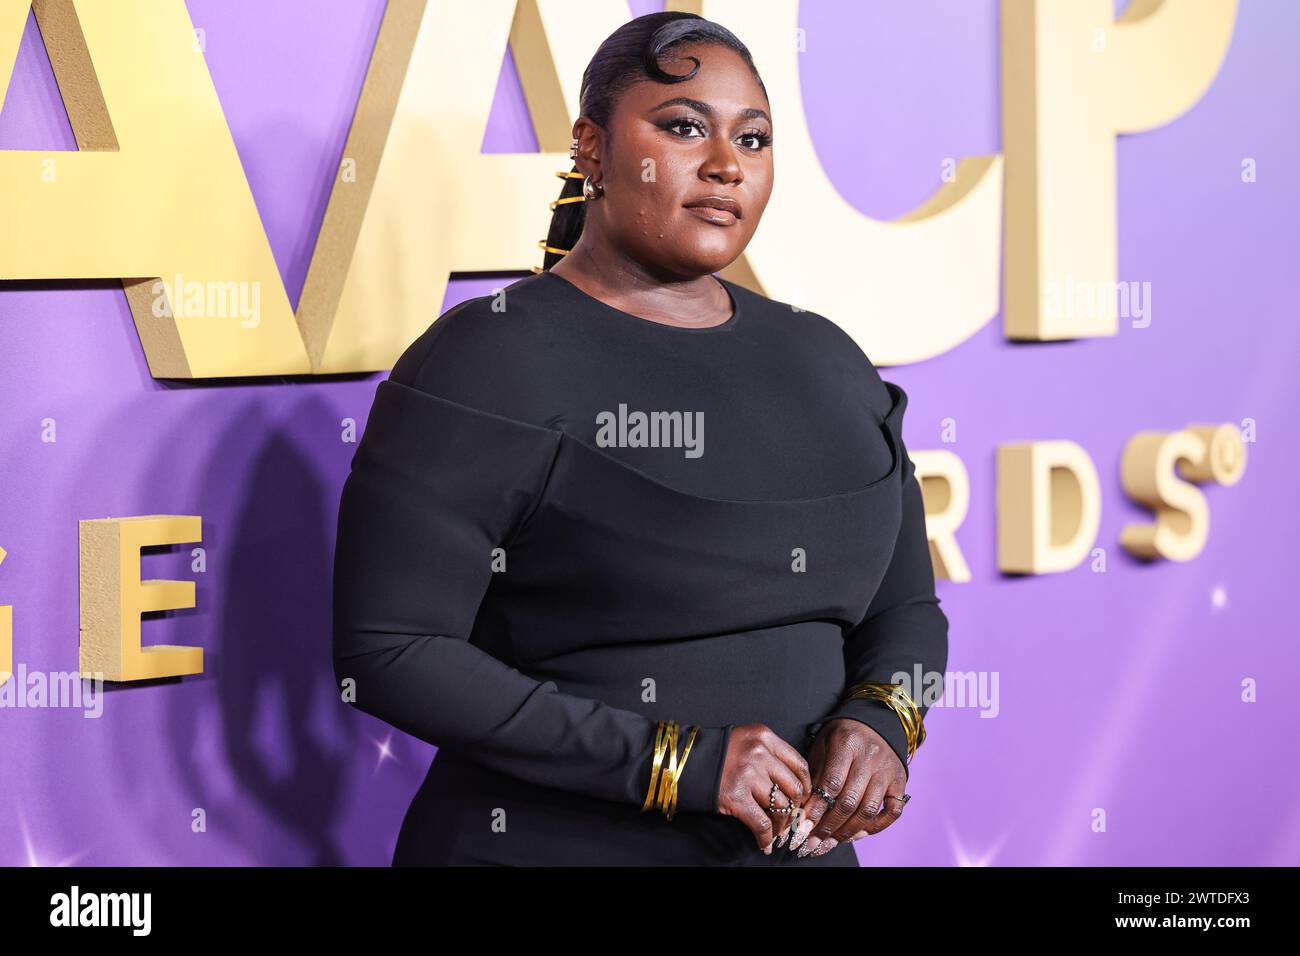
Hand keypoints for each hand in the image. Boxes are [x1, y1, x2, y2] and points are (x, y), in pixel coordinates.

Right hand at [716, 723, 812, 852]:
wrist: (684, 761)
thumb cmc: (717, 753)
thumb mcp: (747, 741)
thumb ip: (769, 754)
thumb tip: (793, 784)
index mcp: (764, 737)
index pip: (798, 764)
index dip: (804, 785)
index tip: (802, 797)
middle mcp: (759, 754)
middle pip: (792, 787)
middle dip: (794, 807)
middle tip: (790, 816)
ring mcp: (748, 775)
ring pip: (779, 807)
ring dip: (780, 824)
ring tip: (776, 831)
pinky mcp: (736, 797)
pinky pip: (761, 823)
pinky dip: (766, 837)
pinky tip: (765, 843)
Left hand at [787, 718, 906, 857]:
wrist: (874, 722)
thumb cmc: (841, 737)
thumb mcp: (822, 746)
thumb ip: (815, 775)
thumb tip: (804, 812)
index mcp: (847, 743)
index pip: (831, 783)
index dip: (817, 808)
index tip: (802, 826)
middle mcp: (870, 757)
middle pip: (849, 801)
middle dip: (828, 827)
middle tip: (811, 843)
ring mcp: (888, 770)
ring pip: (868, 810)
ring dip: (847, 832)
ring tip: (829, 843)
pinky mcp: (900, 781)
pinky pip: (893, 811)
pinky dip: (876, 827)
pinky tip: (858, 834)